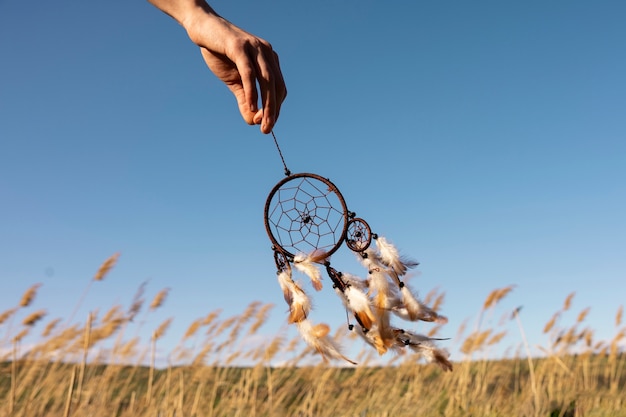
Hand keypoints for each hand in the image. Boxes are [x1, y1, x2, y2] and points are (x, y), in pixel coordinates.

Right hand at [188, 12, 285, 133]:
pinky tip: (250, 105)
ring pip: (267, 80)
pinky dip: (251, 90)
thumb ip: (245, 99)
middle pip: (277, 86)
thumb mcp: (234, 81)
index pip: (279, 88)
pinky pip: (249, 72)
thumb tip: (253, 122)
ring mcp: (254, 48)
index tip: (267, 125)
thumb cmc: (220, 54)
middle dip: (273, 110)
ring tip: (261, 122)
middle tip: (267, 129)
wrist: (202, 29)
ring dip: (266, 103)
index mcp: (269, 60)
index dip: (276, 108)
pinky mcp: (239, 46)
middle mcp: (266, 52)